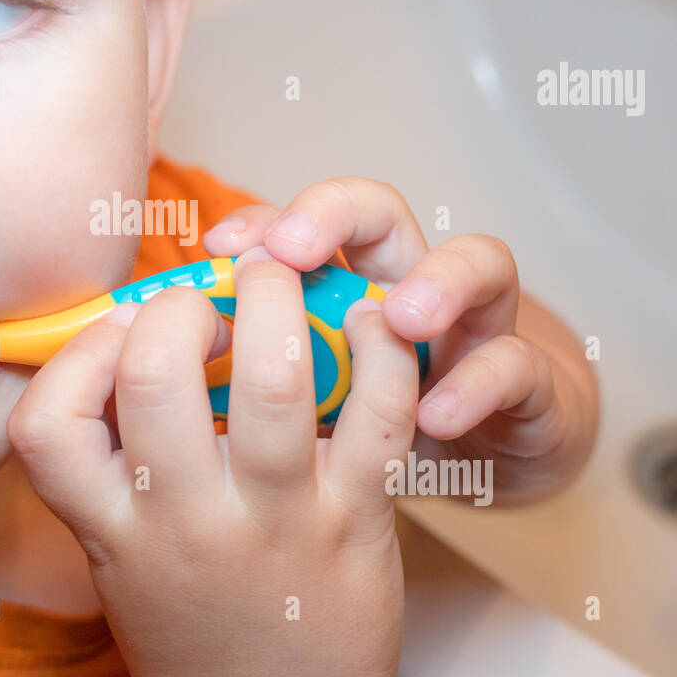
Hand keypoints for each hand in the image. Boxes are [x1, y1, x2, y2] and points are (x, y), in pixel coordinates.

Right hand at [7, 249, 416, 676]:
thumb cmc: (191, 621)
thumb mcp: (116, 548)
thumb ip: (109, 457)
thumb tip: (129, 330)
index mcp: (111, 526)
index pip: (47, 423)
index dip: (79, 351)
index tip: (122, 329)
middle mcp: (185, 520)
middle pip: (158, 374)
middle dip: (181, 302)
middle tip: (207, 298)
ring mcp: (276, 519)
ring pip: (276, 378)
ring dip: (277, 299)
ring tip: (280, 279)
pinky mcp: (355, 518)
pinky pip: (375, 412)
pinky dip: (379, 348)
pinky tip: (364, 321)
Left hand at [204, 177, 598, 503]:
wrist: (481, 465)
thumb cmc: (371, 427)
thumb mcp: (302, 400)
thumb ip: (239, 368)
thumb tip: (148, 358)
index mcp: (346, 283)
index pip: (300, 224)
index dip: (259, 221)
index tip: (214, 245)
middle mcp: (409, 284)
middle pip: (380, 211)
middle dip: (332, 217)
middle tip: (289, 253)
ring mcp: (475, 325)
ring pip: (478, 262)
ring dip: (437, 282)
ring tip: (399, 318)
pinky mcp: (529, 383)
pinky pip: (514, 366)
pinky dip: (479, 383)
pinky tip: (438, 414)